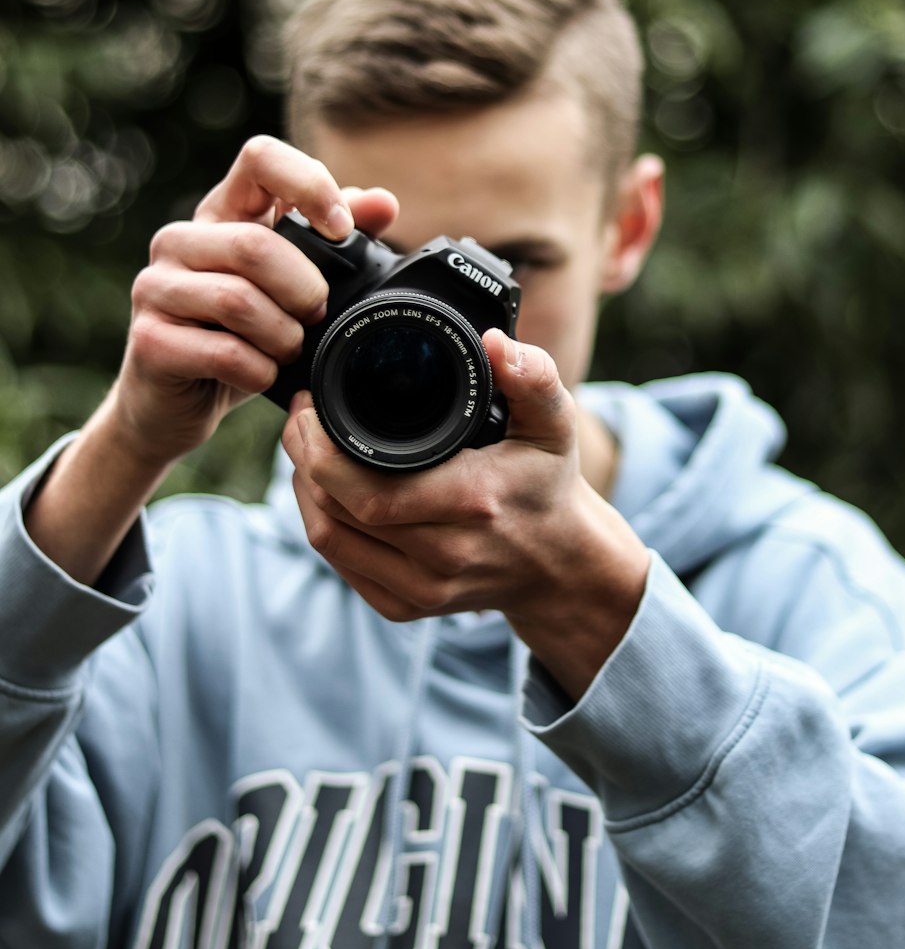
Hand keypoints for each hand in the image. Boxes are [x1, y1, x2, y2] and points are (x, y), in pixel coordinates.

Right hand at [111, 134, 397, 467]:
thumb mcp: (293, 285)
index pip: (261, 158)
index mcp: (223, 212)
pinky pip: (224, 353)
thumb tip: (383, 203)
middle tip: (315, 315)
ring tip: (288, 348)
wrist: (181, 402)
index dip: (309, 185)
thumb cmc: (242, 334)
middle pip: (254, 245)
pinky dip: (260, 371)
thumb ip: (336, 242)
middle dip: (304, 290)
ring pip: (238, 300)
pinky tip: (262, 373)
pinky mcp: (149, 341)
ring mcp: (155, 287)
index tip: (340, 231)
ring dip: (283, 336)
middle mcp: (179, 239)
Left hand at [282, 329, 650, 698]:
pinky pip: (341, 566)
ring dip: (305, 491)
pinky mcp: (407, 607)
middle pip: (338, 513)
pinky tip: (322, 492)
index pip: (369, 491)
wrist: (559, 564)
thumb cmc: (547, 485)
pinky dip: (321, 524)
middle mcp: (445, 555)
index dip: (322, 451)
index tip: (312, 406)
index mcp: (473, 503)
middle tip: (301, 420)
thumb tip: (492, 341)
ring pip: (329, 540)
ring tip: (307, 450)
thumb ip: (530, 376)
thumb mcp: (554, 424)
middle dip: (305, 460)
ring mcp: (423, 590)